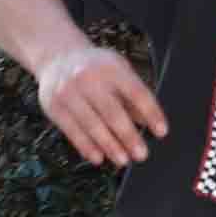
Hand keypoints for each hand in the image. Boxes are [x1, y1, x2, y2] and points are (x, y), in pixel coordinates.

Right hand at [36, 44, 167, 167]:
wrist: (57, 57)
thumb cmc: (95, 68)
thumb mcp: (119, 71)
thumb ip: (133, 95)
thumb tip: (148, 122)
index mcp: (111, 68)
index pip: (136, 92)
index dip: (151, 113)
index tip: (161, 131)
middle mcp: (88, 78)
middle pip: (113, 112)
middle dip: (129, 136)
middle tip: (141, 154)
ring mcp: (68, 92)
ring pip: (92, 124)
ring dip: (109, 145)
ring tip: (123, 160)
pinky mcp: (54, 106)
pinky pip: (72, 131)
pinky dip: (86, 146)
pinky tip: (98, 157)